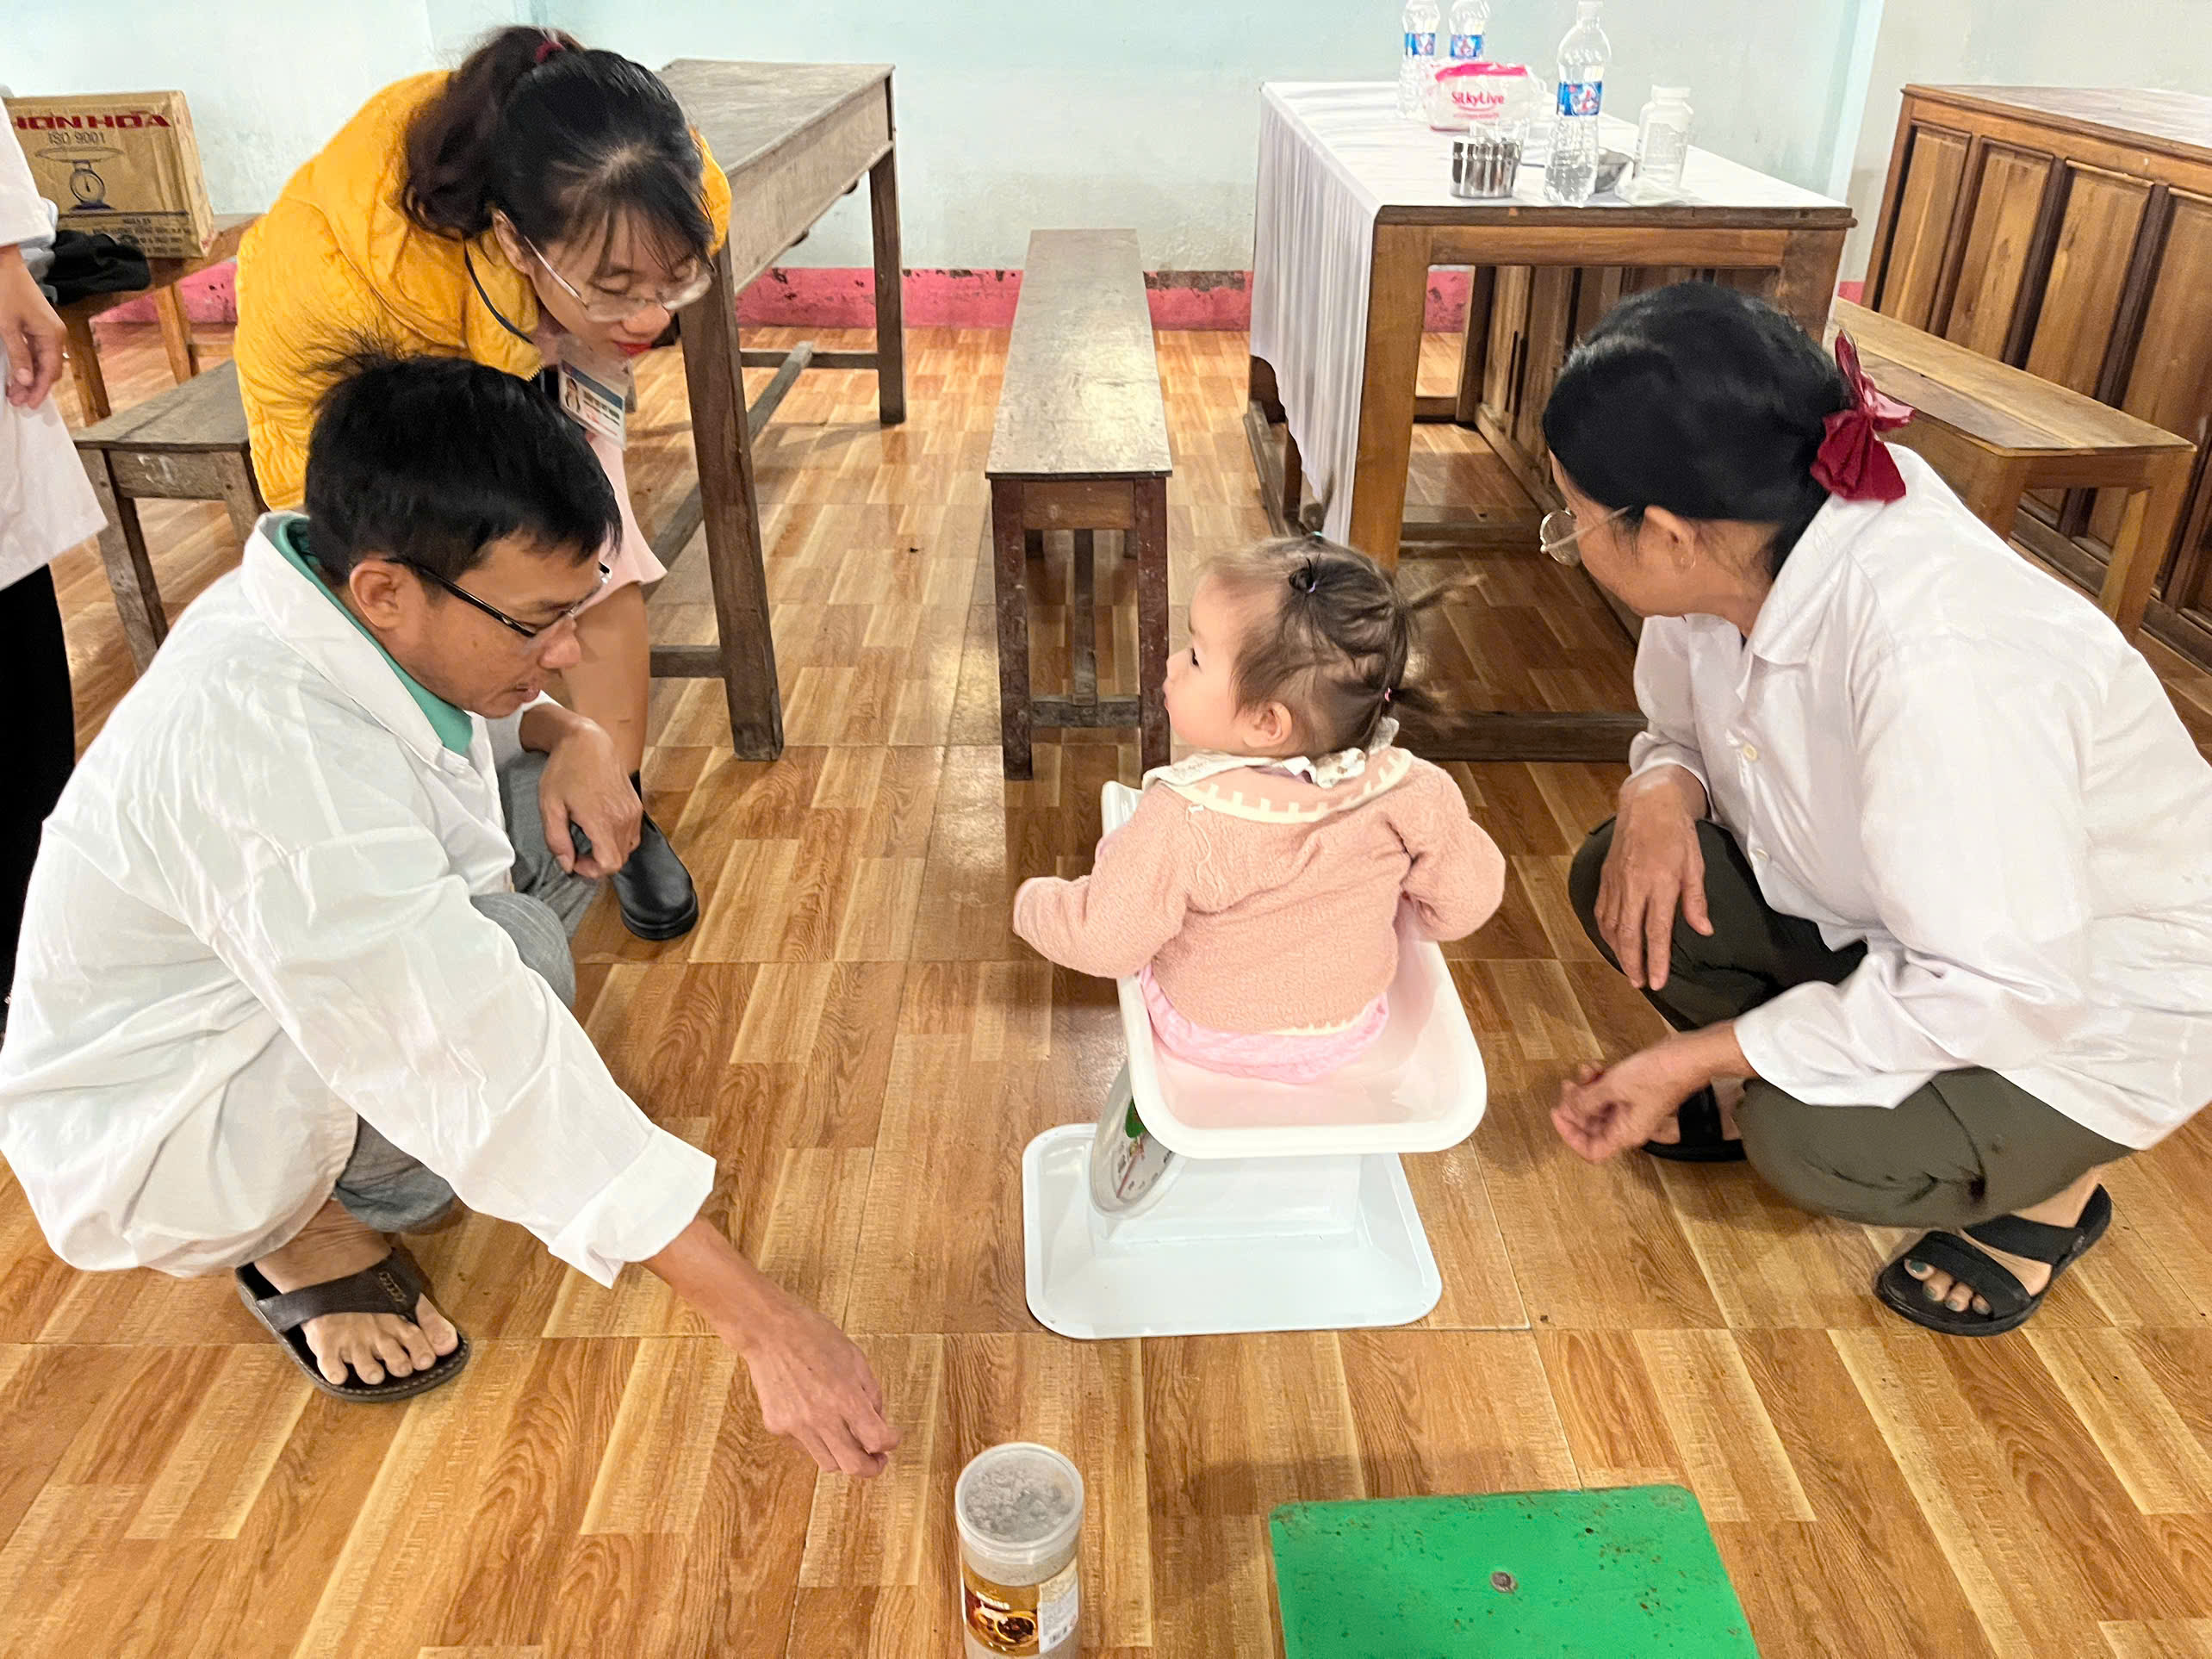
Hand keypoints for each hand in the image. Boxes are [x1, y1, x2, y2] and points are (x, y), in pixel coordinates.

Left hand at [0, 245, 66, 410]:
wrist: (4, 264)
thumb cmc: (6, 289)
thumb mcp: (7, 326)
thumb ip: (18, 355)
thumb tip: (25, 380)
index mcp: (53, 335)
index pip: (49, 372)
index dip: (38, 390)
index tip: (28, 403)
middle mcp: (55, 334)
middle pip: (48, 369)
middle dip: (34, 386)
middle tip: (19, 400)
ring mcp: (48, 330)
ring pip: (42, 362)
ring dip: (30, 376)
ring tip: (16, 389)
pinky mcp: (38, 326)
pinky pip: (37, 351)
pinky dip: (28, 363)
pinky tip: (19, 371)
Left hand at [535, 714, 639, 879]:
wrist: (587, 741)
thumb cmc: (565, 769)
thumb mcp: (549, 805)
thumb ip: (557, 840)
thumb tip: (566, 865)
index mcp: (602, 820)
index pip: (609, 864)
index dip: (591, 871)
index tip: (574, 860)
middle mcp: (623, 818)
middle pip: (620, 860)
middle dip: (598, 863)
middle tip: (577, 850)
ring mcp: (633, 811)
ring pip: (628, 849)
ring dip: (609, 852)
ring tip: (588, 839)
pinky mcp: (636, 805)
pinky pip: (633, 835)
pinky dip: (618, 840)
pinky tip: (601, 828)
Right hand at [733, 1285, 900, 1477]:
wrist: (770, 1332)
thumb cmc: (815, 1338)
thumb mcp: (855, 1358)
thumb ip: (871, 1394)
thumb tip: (879, 1422)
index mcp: (845, 1397)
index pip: (877, 1440)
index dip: (891, 1443)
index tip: (893, 1438)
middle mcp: (821, 1417)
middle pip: (853, 1466)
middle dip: (871, 1467)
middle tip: (877, 1459)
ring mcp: (796, 1426)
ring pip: (828, 1463)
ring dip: (844, 1456)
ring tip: (848, 1439)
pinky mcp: (777, 1427)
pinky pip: (805, 1448)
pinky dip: (818, 1442)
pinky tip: (819, 1421)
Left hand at [1552, 1036, 1716, 1162]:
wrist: (1688, 1056)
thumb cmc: (1658, 1074)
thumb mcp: (1614, 1086)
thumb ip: (1587, 1101)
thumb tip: (1569, 1111)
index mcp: (1626, 1133)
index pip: (1591, 1151)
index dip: (1570, 1135)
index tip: (1557, 1113)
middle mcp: (1628, 1125)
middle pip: (1591, 1126)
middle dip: (1576, 1106)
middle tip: (1568, 1086)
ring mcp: (1632, 1109)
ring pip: (1598, 1106)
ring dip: (1586, 1089)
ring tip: (1584, 1071)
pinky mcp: (1634, 1093)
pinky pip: (1609, 1093)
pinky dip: (1598, 1081)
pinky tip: (1596, 1066)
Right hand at [1597, 767, 1711, 990]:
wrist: (1647, 804)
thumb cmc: (1676, 833)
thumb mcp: (1695, 865)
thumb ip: (1695, 901)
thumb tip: (1703, 930)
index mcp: (1660, 883)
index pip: (1657, 931)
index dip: (1657, 960)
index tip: (1658, 982)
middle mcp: (1634, 885)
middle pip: (1628, 934)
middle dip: (1633, 963)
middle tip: (1640, 984)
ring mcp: (1616, 881)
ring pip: (1611, 925)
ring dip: (1618, 951)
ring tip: (1628, 968)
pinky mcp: (1606, 877)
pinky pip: (1602, 911)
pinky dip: (1606, 931)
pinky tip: (1613, 941)